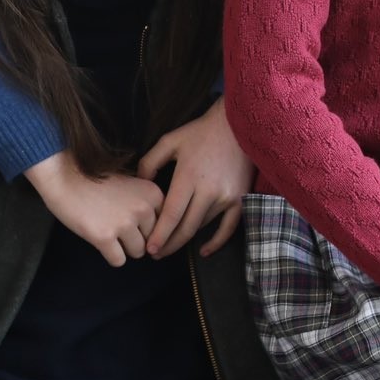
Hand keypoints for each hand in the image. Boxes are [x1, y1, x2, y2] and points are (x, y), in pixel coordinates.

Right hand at [24, 151, 163, 266]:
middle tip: (116, 223)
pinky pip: (118, 261)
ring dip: (123, 247)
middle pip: (151, 240)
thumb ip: (146, 203)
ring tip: (108, 229)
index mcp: (153, 193)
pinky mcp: (105, 237)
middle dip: (136, 237)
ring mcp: (124, 223)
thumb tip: (157, 233)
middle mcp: (143, 208)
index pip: (164, 225)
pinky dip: (110, 254)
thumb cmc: (95, 179)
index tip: (134, 222)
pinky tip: (99, 237)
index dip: (148, 226)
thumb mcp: (130, 183)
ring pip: (137, 253)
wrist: (64, 175)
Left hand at [137, 96, 253, 258]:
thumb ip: (150, 162)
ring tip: (170, 246)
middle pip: (186, 227)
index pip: (171, 214)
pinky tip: (203, 251)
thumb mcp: (169, 141)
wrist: (236, 125)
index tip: (149, 248)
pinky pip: (229, 229)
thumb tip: (139, 183)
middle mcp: (208, 191)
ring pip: (202, 227)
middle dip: (169, 244)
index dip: (159, 234)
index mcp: (189, 176)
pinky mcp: (241, 200)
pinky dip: (216, 243)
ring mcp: (227, 197)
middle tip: (155, 254)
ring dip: (186, 240)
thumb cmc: (199, 132)